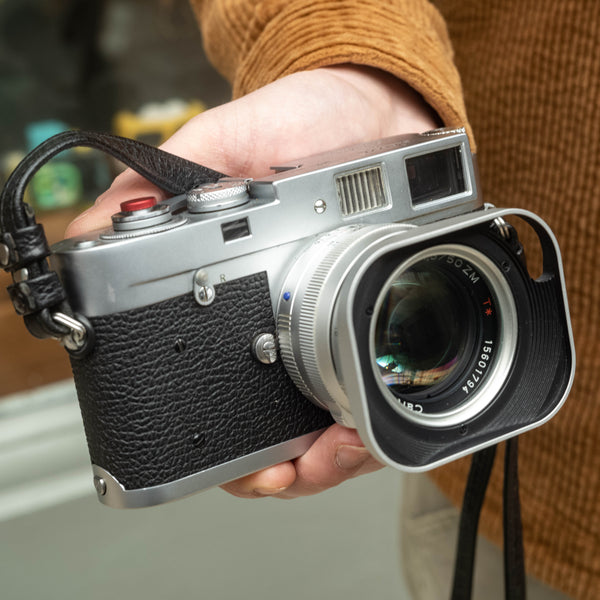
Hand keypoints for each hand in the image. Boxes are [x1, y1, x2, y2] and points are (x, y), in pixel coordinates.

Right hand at [66, 65, 438, 497]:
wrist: (377, 111)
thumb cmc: (306, 126)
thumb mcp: (227, 144)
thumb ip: (165, 178)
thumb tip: (96, 220)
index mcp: (245, 298)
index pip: (220, 381)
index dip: (214, 432)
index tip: (223, 458)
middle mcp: (293, 326)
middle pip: (281, 422)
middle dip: (282, 464)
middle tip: (284, 473)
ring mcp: (343, 331)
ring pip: (334, 422)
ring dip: (331, 457)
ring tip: (330, 457)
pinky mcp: (387, 322)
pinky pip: (384, 390)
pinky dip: (377, 423)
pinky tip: (368, 429)